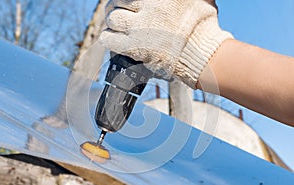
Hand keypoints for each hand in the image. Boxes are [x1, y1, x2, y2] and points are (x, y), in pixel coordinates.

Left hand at [99, 0, 231, 88]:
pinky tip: (110, 39)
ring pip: (112, 18)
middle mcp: (148, 7)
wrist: (203, 54)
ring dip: (112, 21)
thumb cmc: (204, 28)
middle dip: (116, 6)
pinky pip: (109, 39)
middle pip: (118, 1)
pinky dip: (107, 38)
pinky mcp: (134, 47)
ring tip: (115, 25)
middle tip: (118, 12)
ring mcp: (139, 27)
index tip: (128, 2)